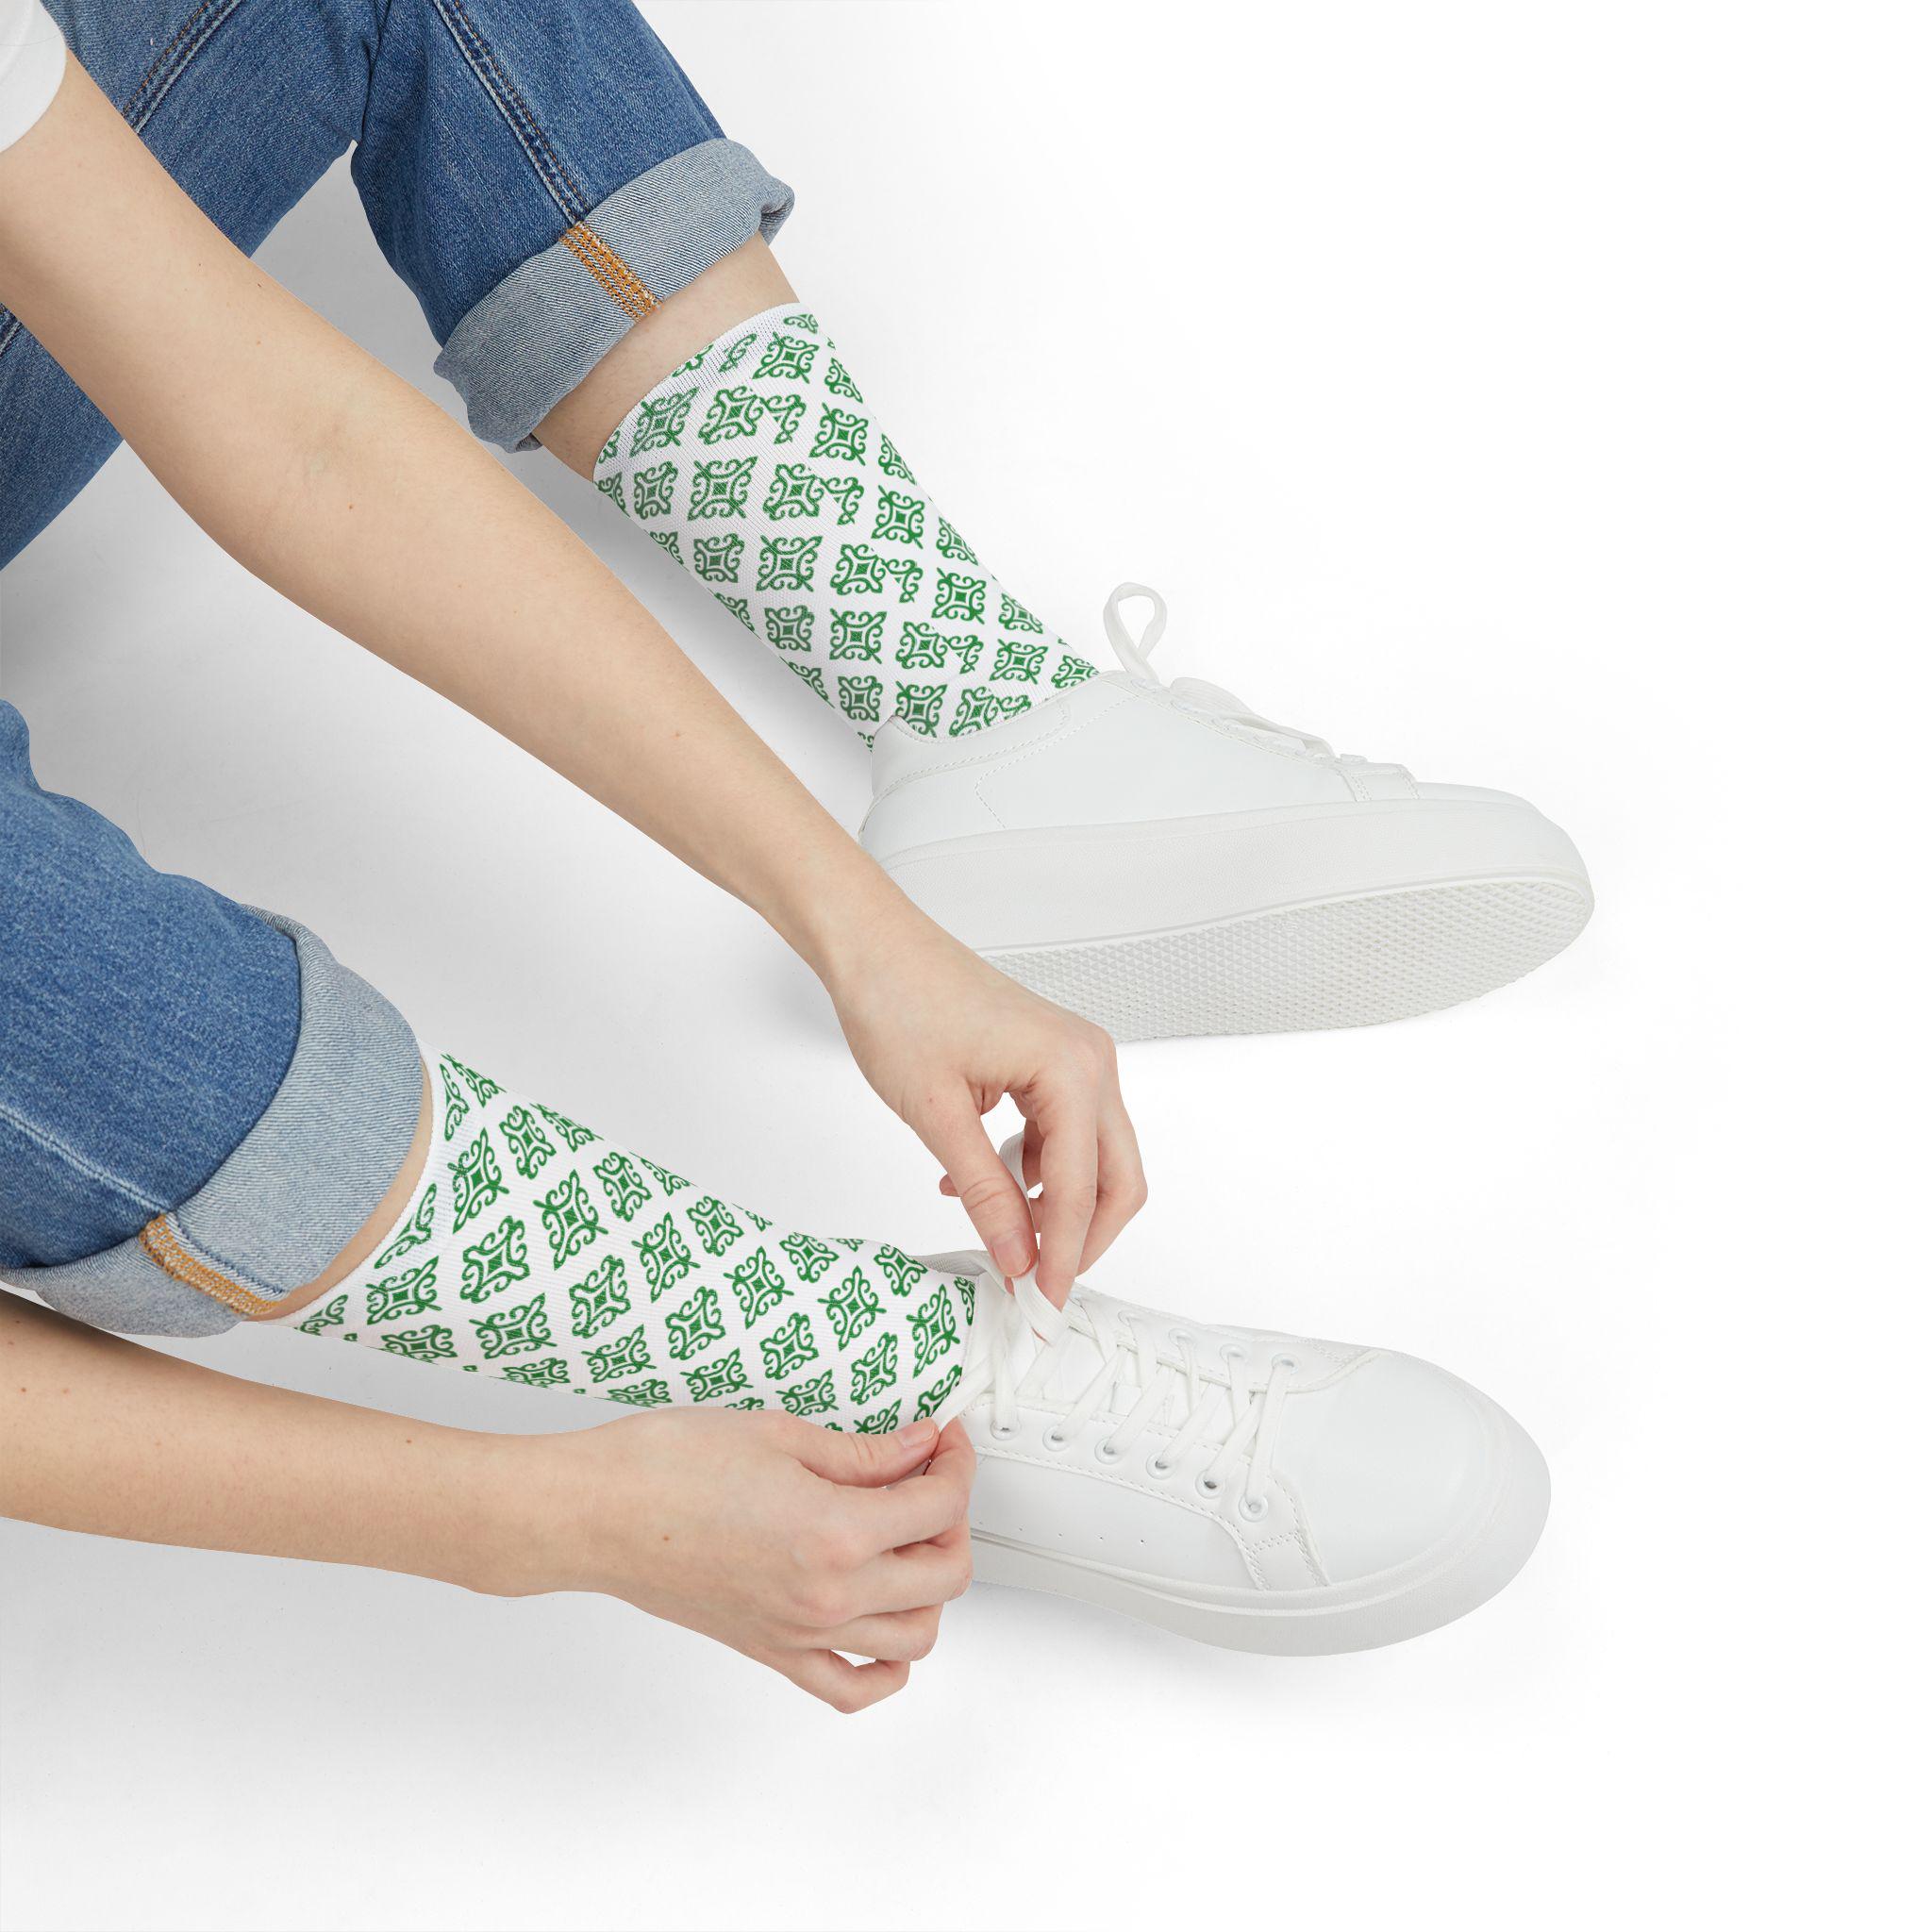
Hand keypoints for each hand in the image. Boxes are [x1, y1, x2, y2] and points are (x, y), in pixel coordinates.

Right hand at [521, 1409, 974, 1711]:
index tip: (943, 1439)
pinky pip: (850, 1687)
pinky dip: (886, 1668)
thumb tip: (917, 1448)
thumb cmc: (664, 1466)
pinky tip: (885, 1624)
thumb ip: (863, 1451)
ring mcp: (801, 1632)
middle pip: (945, 1576)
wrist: (595, 1512)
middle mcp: (828, 1595)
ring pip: (915, 1638)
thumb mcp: (779, 1433)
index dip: (955, 1461)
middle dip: (954, 1520)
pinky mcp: (771, 1651)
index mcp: (835, 1532)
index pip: (940, 1505)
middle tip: (930, 1477)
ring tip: (910, 1539)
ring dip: (931, 1588)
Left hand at [826, 918, 1145, 1304]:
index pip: (1082, 1189)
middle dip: (1081, 1238)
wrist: (873, 945)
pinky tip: (980, 1181)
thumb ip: (985, 1193)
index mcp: (1071, 1069)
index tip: (1039, 1305)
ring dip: (1054, 1204)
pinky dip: (1034, 1170)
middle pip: (1117, 1177)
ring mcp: (1076, 1058)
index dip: (1061, 1256)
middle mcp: (1089, 1060)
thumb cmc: (898, 1004)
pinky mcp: (1052, 1060)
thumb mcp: (937, 1115)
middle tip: (1038, 1285)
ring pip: (1093, 1158)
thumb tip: (1018, 1258)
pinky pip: (1064, 1132)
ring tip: (997, 1231)